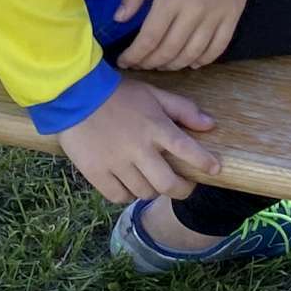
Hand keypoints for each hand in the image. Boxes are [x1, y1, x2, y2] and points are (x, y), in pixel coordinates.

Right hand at [53, 75, 217, 203]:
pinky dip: (127, 194)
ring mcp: (117, 163)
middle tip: (184, 186)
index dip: (204, 163)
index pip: (187, 150)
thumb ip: (183, 110)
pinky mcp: (96, 173)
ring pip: (144, 192)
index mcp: (156, 128)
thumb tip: (209, 125)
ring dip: (153, 190)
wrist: (76, 96)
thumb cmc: (119, 95)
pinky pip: (119, 196)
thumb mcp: (154, 94)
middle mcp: (139, 149)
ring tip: (153, 180)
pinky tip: (129, 184)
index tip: (215, 170)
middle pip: (168, 184)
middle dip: (182, 190)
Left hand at [112, 0, 267, 72]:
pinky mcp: (234, 16)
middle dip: (149, 62)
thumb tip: (119, 18)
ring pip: (192, 54)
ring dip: (173, 65)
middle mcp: (195, 12)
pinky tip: (190, 62)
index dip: (134, 56)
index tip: (123, 61)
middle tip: (139, 62)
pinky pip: (218, 48)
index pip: (149, 39)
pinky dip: (202, 61)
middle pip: (169, 51)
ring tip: (160, 63)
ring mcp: (217, 16)